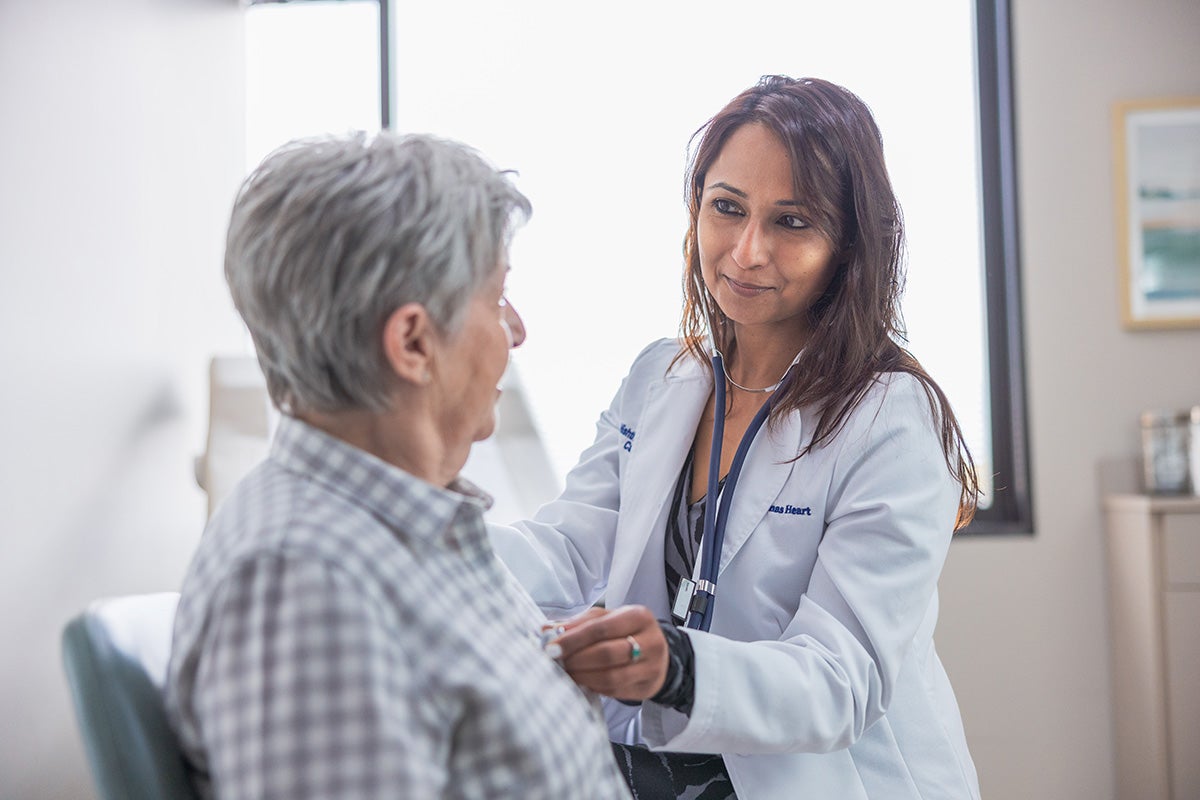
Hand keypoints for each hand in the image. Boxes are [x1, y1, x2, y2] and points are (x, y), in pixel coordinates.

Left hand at [549, 605, 668, 701]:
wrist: (657, 653)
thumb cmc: (625, 632)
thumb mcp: (606, 619)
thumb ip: (577, 623)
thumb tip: (547, 630)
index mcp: (638, 616)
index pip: (600, 628)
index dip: (573, 639)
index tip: (551, 647)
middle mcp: (650, 640)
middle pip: (606, 653)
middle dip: (576, 659)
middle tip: (557, 662)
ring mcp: (652, 667)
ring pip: (611, 676)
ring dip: (583, 676)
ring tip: (567, 673)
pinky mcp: (647, 687)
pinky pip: (614, 691)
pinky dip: (593, 687)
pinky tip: (582, 681)